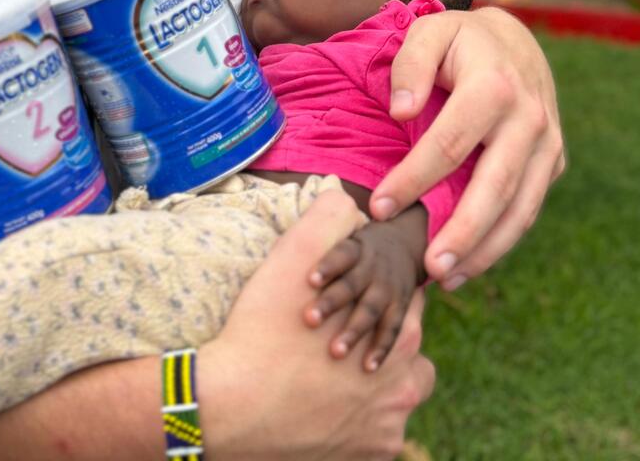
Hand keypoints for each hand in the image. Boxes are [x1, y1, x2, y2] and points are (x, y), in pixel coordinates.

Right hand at [197, 188, 434, 460]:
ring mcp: (387, 434)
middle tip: (338, 344)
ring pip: (392, 404)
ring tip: (330, 379)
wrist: (229, 407)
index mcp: (402, 335)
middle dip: (382, 348)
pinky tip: (323, 411)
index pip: (411, 308)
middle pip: (408, 360)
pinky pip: (374, 440)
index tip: (352, 305)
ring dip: (371, 391)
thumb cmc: (263, 330)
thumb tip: (345, 202)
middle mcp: (406, 389)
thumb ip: (329, 219)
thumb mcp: (293, 257)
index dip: (380, 300)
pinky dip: (354, 428)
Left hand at [305, 205, 427, 370]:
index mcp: (354, 248)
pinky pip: (391, 328)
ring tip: (335, 352)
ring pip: (370, 309)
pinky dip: (381, 348)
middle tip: (309, 320)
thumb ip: (314, 247)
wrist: (402, 245)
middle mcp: (372, 267)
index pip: (341, 254)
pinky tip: (368, 367)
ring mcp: (387, 287)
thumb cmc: (354, 249)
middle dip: (331, 302)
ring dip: (354, 330)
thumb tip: (275, 259)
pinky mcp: (400, 306)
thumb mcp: (342, 236)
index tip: (309, 280)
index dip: (326, 266)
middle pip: (351, 284)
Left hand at [371, 6, 564, 286]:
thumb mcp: (430, 31)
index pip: (449, 143)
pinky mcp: (556, 161)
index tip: (378, 207)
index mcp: (495, 86)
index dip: (413, 178)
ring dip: (486, 250)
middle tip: (428, 268)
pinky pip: (529, 208)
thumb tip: (401, 112)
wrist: (516, 40)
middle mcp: (530, 118)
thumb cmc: (461, 40)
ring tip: (445, 278)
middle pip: (495, 186)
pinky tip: (469, 263)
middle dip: (462, 233)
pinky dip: (503, 241)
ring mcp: (550, 143)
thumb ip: (411, 64)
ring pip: (521, 208)